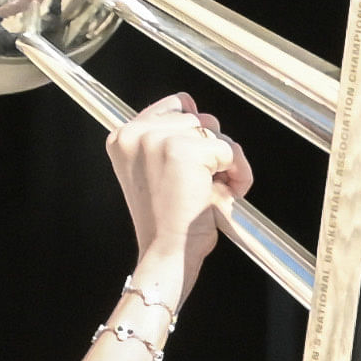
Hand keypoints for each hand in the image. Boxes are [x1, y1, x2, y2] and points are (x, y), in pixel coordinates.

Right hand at [104, 93, 253, 292]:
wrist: (165, 254)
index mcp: (123, 137)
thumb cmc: (164, 222)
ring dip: (222, 161)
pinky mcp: (184, 150)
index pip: (172, 106)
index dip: (192, 131)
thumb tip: (193, 108)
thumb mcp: (155, 171)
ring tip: (212, 189)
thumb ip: (166, 139)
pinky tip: (223, 194)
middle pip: (195, 118)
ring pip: (213, 131)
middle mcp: (135, 133)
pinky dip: (237, 172)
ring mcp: (158, 139)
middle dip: (208, 149)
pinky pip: (229, 149)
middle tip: (202, 183)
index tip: (193, 159)